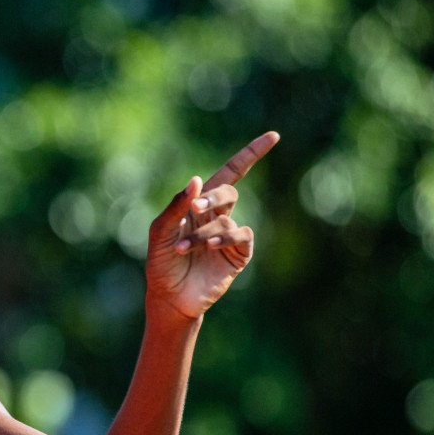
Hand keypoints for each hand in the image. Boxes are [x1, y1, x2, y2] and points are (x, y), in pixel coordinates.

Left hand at [144, 131, 279, 321]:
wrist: (169, 297)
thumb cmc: (161, 263)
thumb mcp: (160, 232)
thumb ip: (176, 207)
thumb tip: (195, 180)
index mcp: (199, 205)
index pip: (229, 173)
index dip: (250, 155)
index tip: (273, 136)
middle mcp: (217, 216)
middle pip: (229, 190)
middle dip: (213, 196)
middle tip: (196, 208)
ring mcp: (229, 234)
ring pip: (225, 219)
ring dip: (202, 233)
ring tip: (181, 248)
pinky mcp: (239, 254)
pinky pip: (241, 235)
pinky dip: (225, 237)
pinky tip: (209, 246)